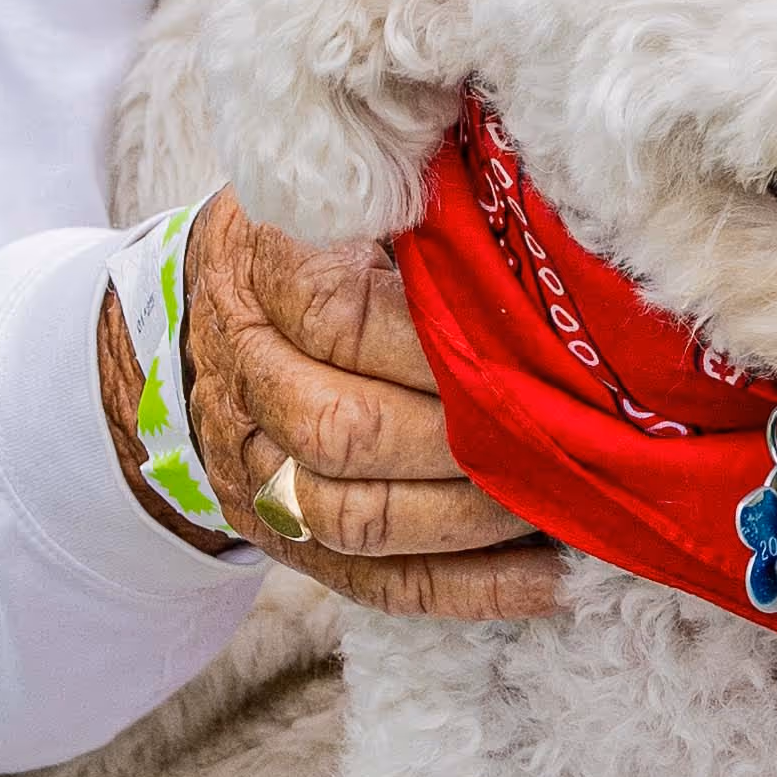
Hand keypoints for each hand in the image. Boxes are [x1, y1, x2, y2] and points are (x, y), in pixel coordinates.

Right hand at [103, 200, 565, 621]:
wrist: (208, 315)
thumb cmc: (324, 236)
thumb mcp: (354, 187)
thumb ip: (423, 195)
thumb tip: (544, 209)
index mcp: (260, 270)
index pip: (339, 318)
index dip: (438, 341)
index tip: (529, 340)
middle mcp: (245, 378)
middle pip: (344, 431)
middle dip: (467, 438)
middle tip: (566, 425)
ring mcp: (256, 472)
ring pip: (356, 520)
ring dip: (474, 520)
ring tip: (568, 498)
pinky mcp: (289, 542)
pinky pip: (378, 585)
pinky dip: (474, 589)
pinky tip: (557, 576)